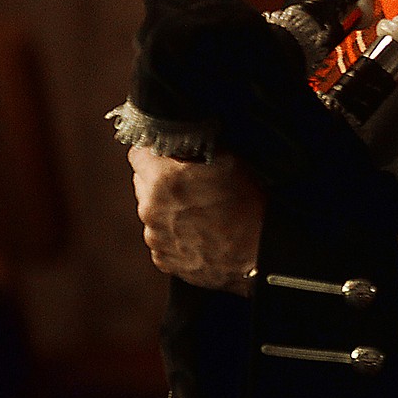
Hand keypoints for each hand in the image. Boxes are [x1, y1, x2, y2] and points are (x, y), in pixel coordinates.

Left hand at [130, 146, 265, 293]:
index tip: (166, 155)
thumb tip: (184, 138)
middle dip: (160, 180)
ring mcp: (155, 238)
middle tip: (190, 183)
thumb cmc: (248, 207)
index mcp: (163, 180)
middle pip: (142, 184)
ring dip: (168, 209)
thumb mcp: (228, 160)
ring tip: (199, 212)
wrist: (260, 252)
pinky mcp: (163, 259)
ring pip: (152, 213)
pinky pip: (161, 239)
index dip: (154, 152)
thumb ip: (196, 147)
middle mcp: (151, 209)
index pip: (138, 154)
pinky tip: (198, 232)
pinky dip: (174, 234)